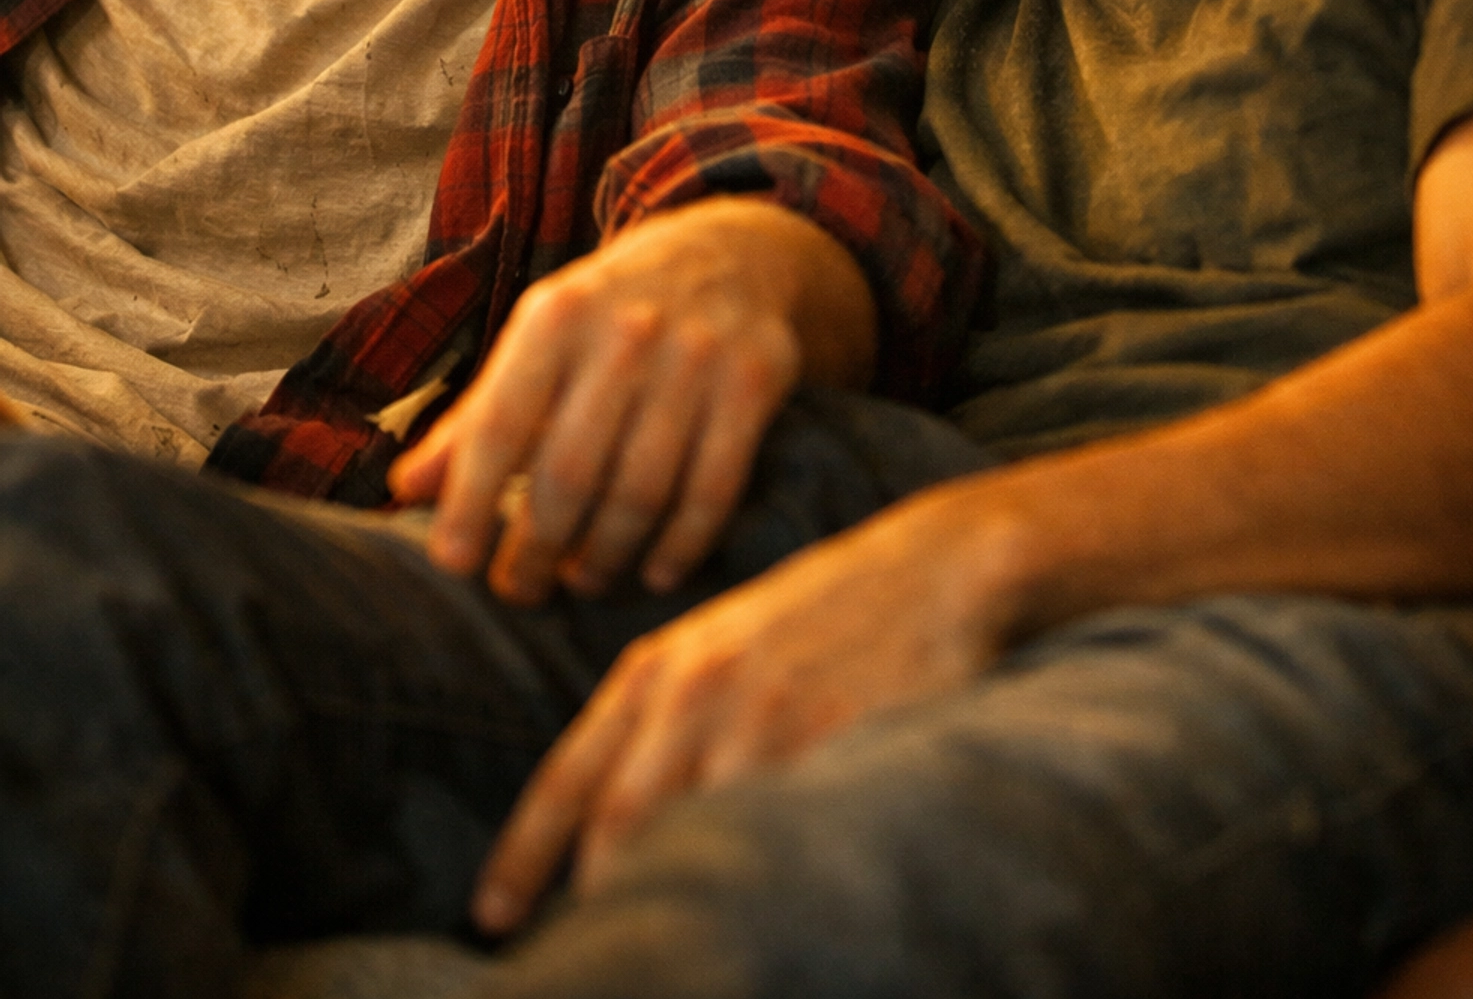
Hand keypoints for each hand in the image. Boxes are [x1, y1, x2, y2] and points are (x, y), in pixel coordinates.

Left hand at [388, 199, 875, 603]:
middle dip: (538, 548)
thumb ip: (477, 416)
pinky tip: (655, 570)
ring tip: (583, 579)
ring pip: (641, 490)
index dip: (470, 500)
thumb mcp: (540, 341)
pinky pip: (713, 488)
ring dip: (605, 556)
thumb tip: (405, 490)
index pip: (500, 424)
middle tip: (521, 588)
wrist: (731, 252)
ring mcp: (697, 354)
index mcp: (556, 315)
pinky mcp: (755, 379)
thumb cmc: (612, 313)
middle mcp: (626, 330)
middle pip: (570, 471)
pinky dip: (681, 545)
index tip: (453, 563)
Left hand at [470, 471, 1024, 934]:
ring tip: (663, 948)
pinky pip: (777, 829)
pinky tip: (754, 908)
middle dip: (590, 899)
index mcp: (660, 667)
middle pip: (619, 823)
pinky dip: (756, 877)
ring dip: (676, 894)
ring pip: (695, 833)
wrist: (928, 571)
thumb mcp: (717, 648)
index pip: (571, 776)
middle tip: (571, 957)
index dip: (522, 854)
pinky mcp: (831, 740)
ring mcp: (766, 718)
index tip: (489, 916)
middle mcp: (699, 693)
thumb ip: (657, 721)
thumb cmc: (815, 616)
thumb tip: (599, 826)